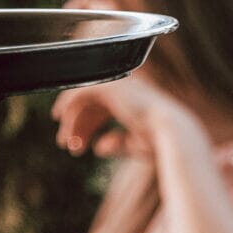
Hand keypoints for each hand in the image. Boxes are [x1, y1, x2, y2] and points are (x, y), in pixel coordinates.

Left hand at [51, 76, 184, 157]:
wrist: (173, 135)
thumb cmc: (161, 143)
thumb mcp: (135, 144)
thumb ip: (118, 143)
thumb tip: (99, 148)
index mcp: (136, 100)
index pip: (104, 109)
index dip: (88, 127)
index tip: (77, 146)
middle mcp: (127, 89)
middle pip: (92, 105)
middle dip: (78, 126)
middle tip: (66, 146)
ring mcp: (118, 85)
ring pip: (84, 99)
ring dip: (72, 121)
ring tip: (65, 143)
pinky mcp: (109, 86)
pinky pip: (81, 92)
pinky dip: (68, 104)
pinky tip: (59, 118)